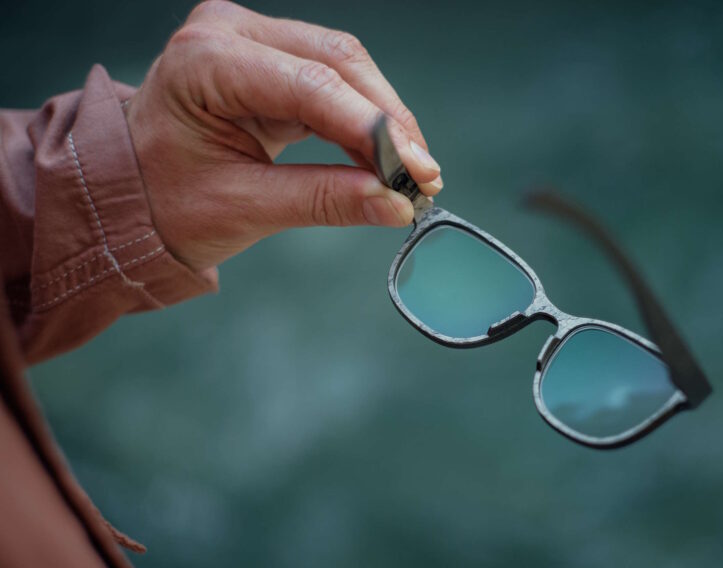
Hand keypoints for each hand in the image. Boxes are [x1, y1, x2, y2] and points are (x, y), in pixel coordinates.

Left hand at [125, 0, 442, 274]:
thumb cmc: (163, 199)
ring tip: (412, 173)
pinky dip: (366, 121)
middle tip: (423, 177)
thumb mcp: (241, 208)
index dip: (375, 129)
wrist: (127, 192)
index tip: (416, 172)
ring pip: (346, 66)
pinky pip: (335, 81)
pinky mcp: (272, 59)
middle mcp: (231, 32)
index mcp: (206, 60)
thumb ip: (323, 201)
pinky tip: (388, 157)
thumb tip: (394, 204)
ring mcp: (252, 39)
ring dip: (386, 120)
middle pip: (338, 61)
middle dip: (389, 122)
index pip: (311, 85)